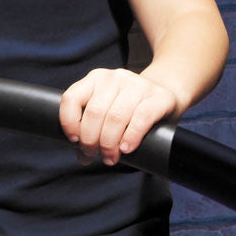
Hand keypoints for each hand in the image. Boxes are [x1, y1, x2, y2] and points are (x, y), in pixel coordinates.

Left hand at [59, 67, 180, 166]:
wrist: (166, 95)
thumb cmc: (130, 110)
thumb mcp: (106, 112)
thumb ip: (91, 130)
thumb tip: (82, 157)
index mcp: (95, 79)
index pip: (71, 98)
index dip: (69, 123)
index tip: (75, 141)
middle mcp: (114, 78)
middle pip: (94, 113)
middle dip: (91, 141)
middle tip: (95, 155)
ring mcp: (137, 84)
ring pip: (115, 118)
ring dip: (109, 144)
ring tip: (110, 157)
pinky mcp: (159, 96)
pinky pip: (141, 118)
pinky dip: (131, 137)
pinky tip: (126, 148)